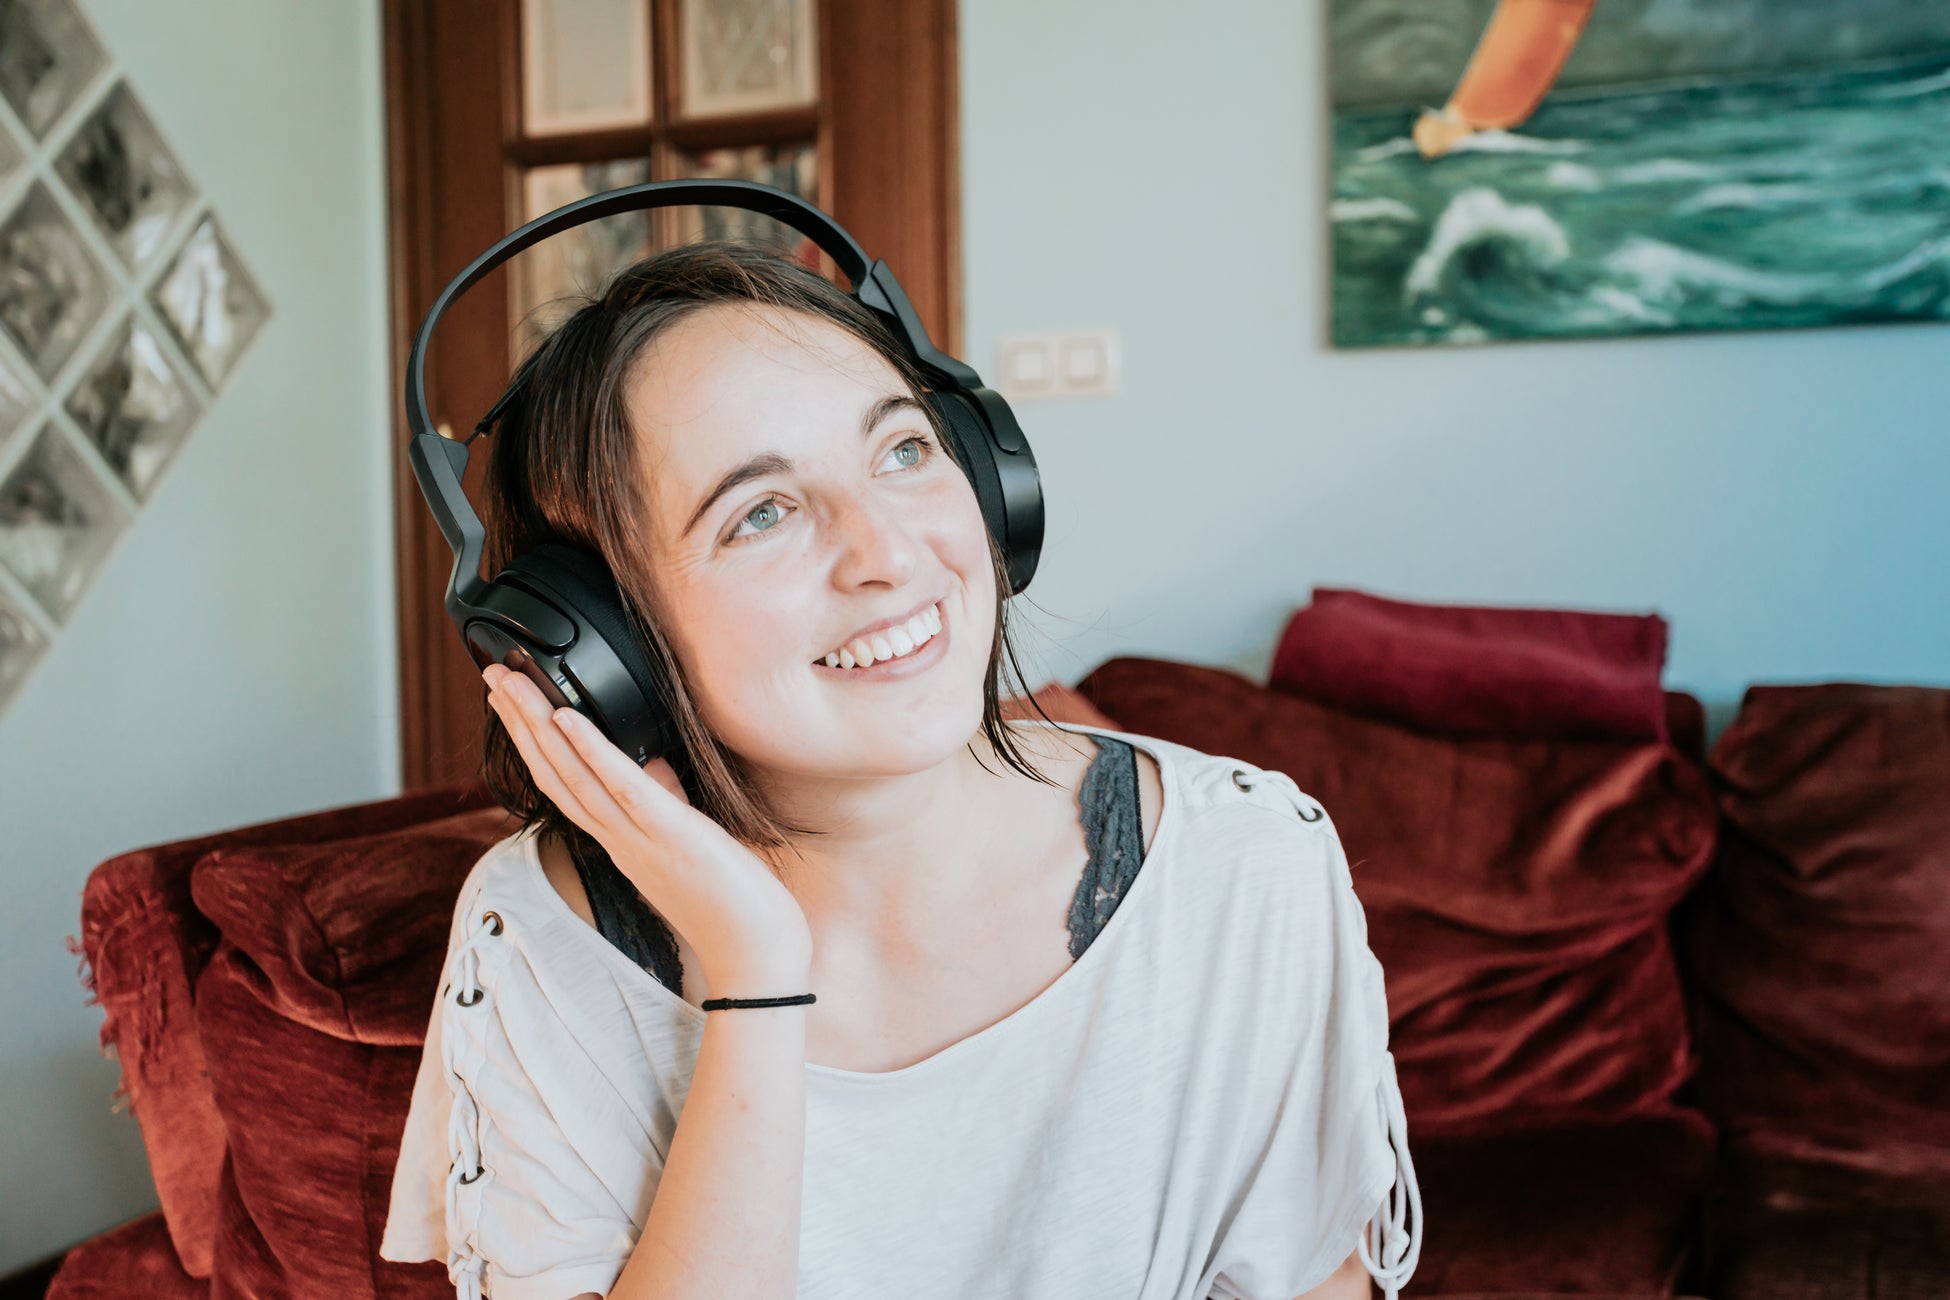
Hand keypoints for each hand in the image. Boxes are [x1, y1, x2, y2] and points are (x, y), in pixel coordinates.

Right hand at [484, 664, 812, 990]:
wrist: (756, 957)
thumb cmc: (733, 906)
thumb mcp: (690, 844)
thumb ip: (666, 804)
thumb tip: (653, 764)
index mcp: (621, 842)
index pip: (564, 785)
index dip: (533, 743)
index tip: (511, 703)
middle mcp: (619, 840)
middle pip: (554, 774)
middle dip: (520, 723)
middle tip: (493, 675)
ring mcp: (640, 839)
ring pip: (573, 777)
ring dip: (538, 726)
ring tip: (512, 684)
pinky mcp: (671, 835)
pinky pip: (623, 788)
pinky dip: (592, 752)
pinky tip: (567, 719)